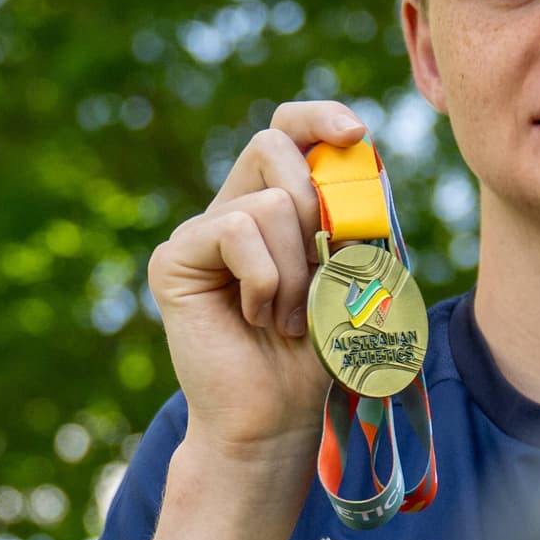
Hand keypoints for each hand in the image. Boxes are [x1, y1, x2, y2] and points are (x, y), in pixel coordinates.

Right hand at [144, 98, 368, 482]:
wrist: (277, 421)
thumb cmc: (319, 358)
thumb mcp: (357, 281)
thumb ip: (358, 225)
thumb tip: (364, 164)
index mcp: (278, 207)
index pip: (289, 131)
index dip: (318, 118)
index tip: (356, 134)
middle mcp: (234, 209)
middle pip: (273, 145)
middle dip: (318, 200)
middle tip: (326, 266)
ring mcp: (200, 233)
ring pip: (267, 200)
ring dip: (298, 266)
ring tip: (290, 317)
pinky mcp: (175, 259)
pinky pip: (236, 230)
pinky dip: (266, 279)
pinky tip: (258, 318)